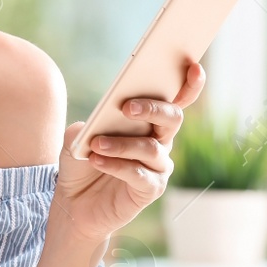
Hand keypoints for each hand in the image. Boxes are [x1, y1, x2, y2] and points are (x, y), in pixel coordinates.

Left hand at [54, 59, 205, 243]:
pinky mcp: (151, 189)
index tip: (193, 66)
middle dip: (153, 108)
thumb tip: (99, 121)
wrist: (73, 201)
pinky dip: (116, 165)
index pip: (176, 99)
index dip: (190, 84)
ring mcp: (158, 167)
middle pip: (172, 118)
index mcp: (149, 121)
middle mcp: (161, 141)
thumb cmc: (82, 160)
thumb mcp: (78, 136)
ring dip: (121, 144)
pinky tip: (96, 160)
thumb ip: (89, 123)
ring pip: (151, 148)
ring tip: (95, 143)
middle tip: (127, 107)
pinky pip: (139, 174)